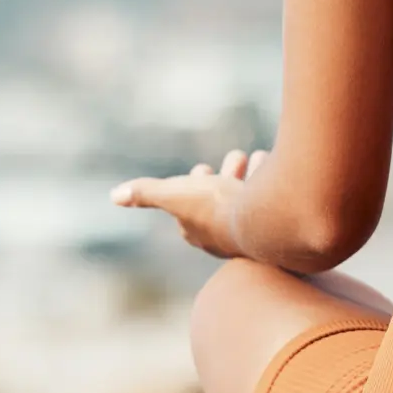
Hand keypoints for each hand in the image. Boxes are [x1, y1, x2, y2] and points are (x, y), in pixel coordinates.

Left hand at [112, 149, 265, 258]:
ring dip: (251, 177)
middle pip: (221, 200)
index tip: (202, 169)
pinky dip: (272, 183)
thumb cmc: (214, 209)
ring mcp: (251, 231)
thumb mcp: (174, 194)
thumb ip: (146, 193)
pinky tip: (278, 170)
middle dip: (226, 176)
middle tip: (237, 157)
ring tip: (259, 157)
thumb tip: (114, 196)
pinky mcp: (276, 226)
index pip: (190, 207)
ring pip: (248, 199)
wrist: (263, 222)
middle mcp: (223, 235)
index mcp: (197, 229)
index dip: (194, 185)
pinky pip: (272, 200)